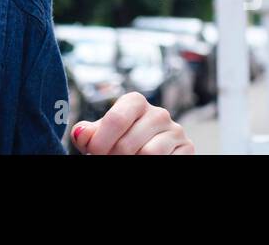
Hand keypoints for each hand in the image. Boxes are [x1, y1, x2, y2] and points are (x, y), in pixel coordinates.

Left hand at [70, 92, 194, 154]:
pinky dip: (150, 166)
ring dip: (132, 162)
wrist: (148, 153)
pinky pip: (166, 161)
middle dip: (114, 157)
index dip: (100, 142)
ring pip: (148, 154)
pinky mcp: (187, 148)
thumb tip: (82, 134)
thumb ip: (87, 134)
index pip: (115, 120)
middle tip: (111, 159)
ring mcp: (175, 130)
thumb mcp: (101, 136)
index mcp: (135, 102)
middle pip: (128, 143)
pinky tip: (145, 162)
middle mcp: (158, 113)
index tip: (94, 153)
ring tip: (126, 161)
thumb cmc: (119, 142)